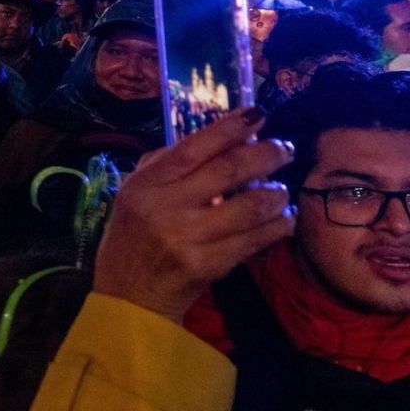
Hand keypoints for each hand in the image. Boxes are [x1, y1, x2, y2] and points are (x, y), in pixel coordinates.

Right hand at [93, 108, 295, 322]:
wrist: (128, 296)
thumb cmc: (131, 239)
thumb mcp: (133, 194)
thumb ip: (165, 165)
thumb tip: (217, 137)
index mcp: (145, 185)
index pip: (192, 147)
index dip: (229, 128)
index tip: (257, 114)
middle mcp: (165, 207)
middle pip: (228, 170)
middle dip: (266, 154)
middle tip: (283, 149)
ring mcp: (188, 238)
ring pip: (250, 206)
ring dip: (276, 194)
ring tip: (280, 191)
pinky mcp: (208, 265)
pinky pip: (255, 239)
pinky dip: (277, 226)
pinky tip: (282, 219)